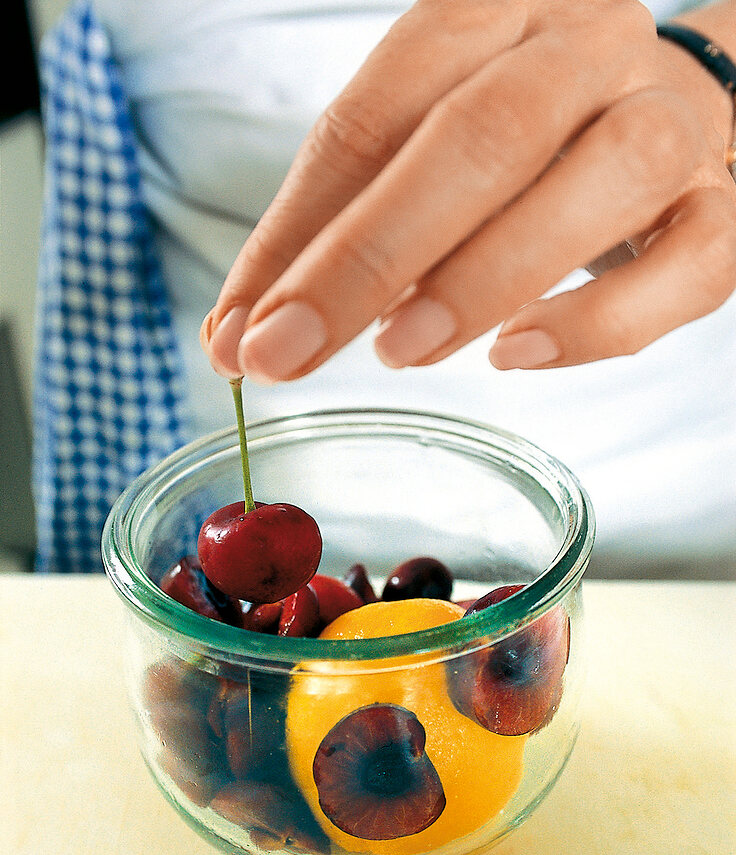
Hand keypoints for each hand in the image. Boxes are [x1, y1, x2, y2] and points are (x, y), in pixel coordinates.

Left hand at [201, 0, 735, 380]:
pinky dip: (595, 322)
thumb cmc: (530, 141)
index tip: (240, 328)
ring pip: (592, 185)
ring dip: (480, 279)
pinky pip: (680, 269)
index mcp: (493, 13)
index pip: (374, 115)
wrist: (682, 112)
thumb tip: (242, 332)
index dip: (296, 230)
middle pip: (476, 139)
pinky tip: (515, 355)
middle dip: (365, 258)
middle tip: (286, 352)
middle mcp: (588, 49)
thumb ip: (343, 224)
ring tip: (397, 351)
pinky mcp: (720, 214)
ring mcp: (667, 125)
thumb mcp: (427, 145)